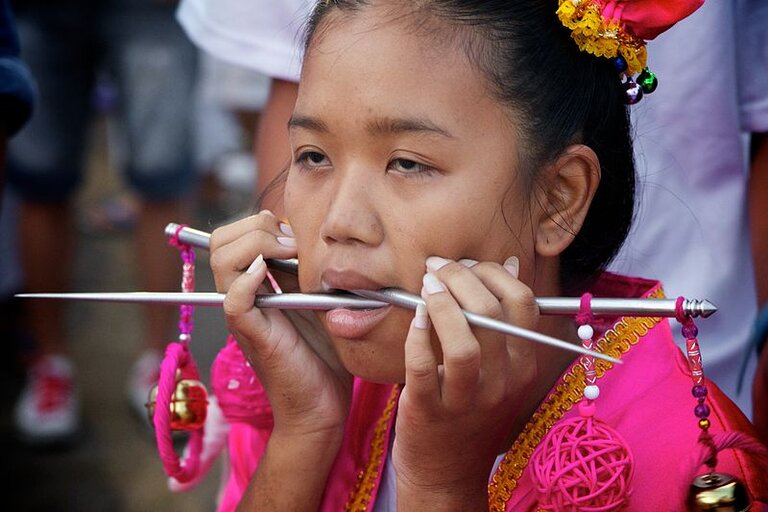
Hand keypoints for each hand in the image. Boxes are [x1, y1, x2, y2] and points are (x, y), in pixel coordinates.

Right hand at [210, 212, 352, 439]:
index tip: (296, 238)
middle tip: (292, 245)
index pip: (232, 236)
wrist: (322, 405)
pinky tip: (268, 276)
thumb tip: (304, 237)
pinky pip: (234, 300)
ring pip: (222, 260)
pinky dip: (247, 280)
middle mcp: (241, 297)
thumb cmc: (322, 355)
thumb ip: (304, 271)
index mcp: (253, 286)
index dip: (261, 224)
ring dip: (257, 245)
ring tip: (287, 255)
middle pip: (221, 241)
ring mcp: (244, 316)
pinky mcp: (254, 335)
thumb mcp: (316, 299)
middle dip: (257, 227)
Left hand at [393, 256, 537, 506]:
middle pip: (492, 314)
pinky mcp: (429, 411)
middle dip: (460, 277)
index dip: (493, 272)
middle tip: (437, 267)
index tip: (467, 264)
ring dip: (441, 303)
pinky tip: (413, 318)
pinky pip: (422, 367)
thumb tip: (509, 264)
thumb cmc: (470, 413)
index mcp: (523, 366)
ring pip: (464, 342)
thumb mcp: (500, 370)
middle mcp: (503, 383)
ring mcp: (467, 401)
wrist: (446, 474)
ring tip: (426, 286)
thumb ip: (503, 321)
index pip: (523, 303)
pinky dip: (416, 335)